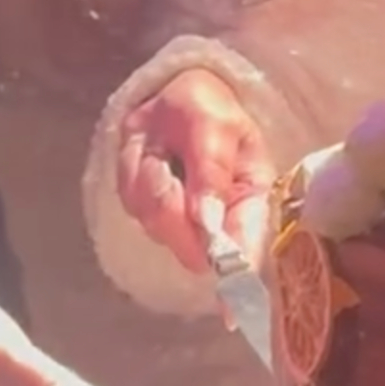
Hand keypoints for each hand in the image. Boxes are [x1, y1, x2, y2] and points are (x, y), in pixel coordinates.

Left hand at [116, 70, 273, 273]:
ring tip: (162, 149)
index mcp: (252, 203)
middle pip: (191, 249)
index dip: (234, 270)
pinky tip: (148, 153)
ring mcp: (183, 224)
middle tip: (167, 161)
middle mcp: (220, 225)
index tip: (223, 288)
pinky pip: (132, 204)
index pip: (248, 253)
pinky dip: (133, 173)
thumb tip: (209, 223)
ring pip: (155, 224)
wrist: (174, 96)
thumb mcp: (214, 123)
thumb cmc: (206, 107)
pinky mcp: (151, 214)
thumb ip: (213, 169)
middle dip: (171, 204)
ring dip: (150, 179)